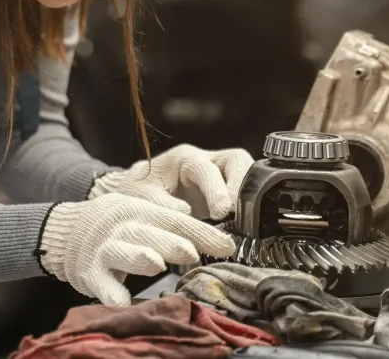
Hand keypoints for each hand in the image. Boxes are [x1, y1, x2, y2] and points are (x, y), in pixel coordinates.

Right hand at [38, 193, 236, 306]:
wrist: (64, 231)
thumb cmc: (112, 225)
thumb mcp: (140, 212)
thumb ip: (169, 219)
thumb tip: (205, 224)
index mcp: (139, 209)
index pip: (174, 219)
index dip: (200, 232)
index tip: (227, 246)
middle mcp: (121, 226)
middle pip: (149, 232)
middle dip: (170, 242)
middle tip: (192, 253)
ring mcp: (104, 249)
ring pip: (122, 252)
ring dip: (138, 258)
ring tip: (155, 265)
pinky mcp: (89, 272)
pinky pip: (102, 284)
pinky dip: (112, 293)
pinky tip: (122, 301)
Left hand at [89, 144, 253, 219]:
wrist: (137, 198)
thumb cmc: (136, 193)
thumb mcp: (138, 197)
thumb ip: (159, 202)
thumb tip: (185, 212)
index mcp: (184, 158)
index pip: (205, 167)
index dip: (216, 189)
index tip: (221, 212)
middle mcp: (207, 162)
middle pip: (237, 161)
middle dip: (243, 186)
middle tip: (242, 216)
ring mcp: (221, 177)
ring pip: (248, 175)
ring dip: (251, 198)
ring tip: (247, 225)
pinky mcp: (228, 194)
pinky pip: (246, 196)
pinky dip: (249, 211)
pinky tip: (245, 230)